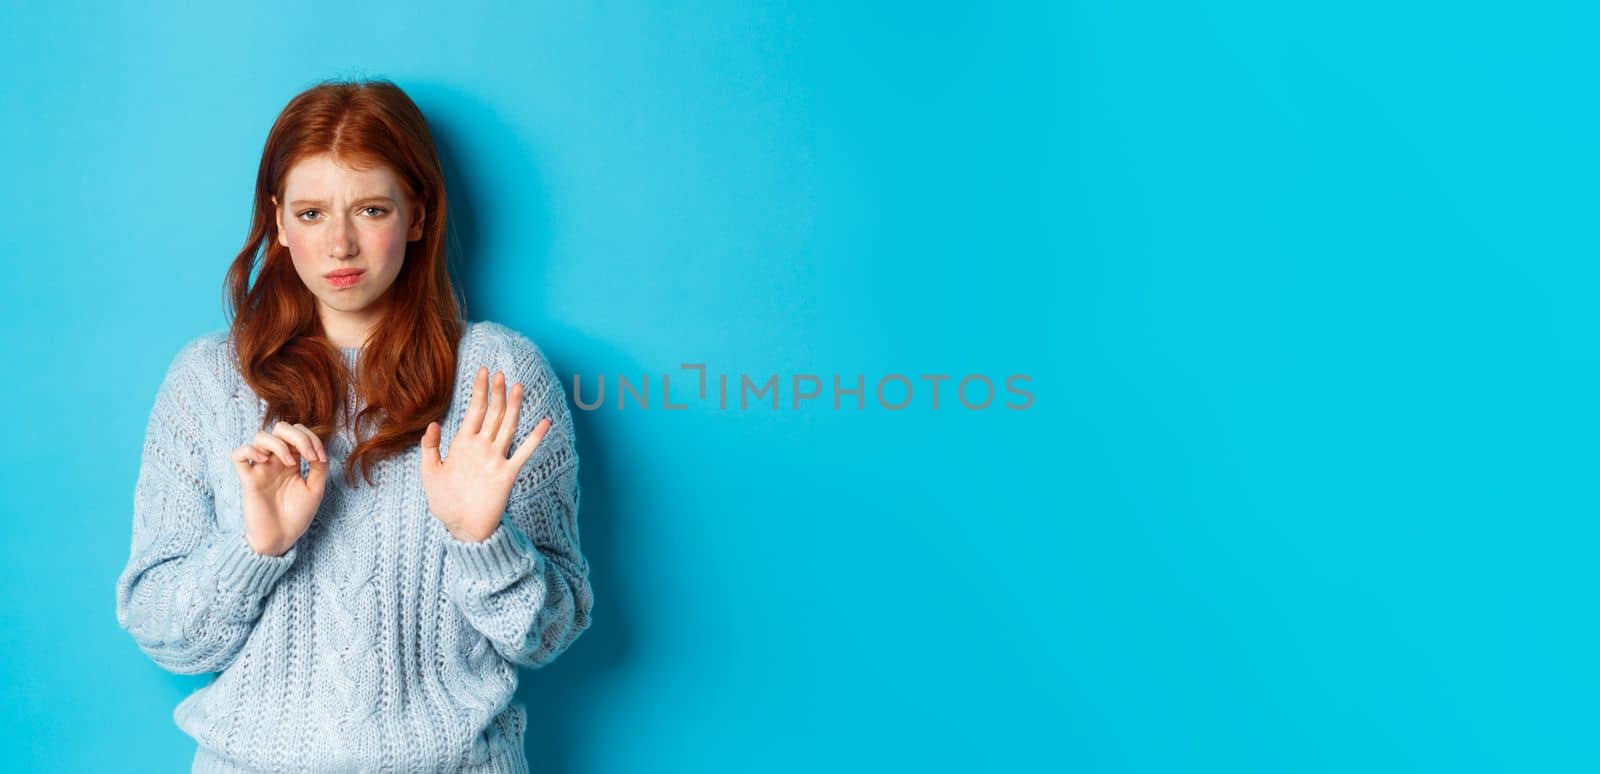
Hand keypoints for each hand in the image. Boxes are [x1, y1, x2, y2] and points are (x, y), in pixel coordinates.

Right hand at [229, 421, 328, 556]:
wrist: (281, 538)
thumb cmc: (298, 515)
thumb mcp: (316, 489)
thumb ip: (319, 467)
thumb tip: (318, 449)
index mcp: (293, 461)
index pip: (298, 433)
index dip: (311, 438)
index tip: (320, 459)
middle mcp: (276, 461)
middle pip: (280, 428)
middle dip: (297, 435)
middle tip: (308, 456)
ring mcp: (261, 468)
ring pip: (260, 436)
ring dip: (279, 444)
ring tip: (290, 463)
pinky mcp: (248, 480)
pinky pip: (238, 455)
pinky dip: (250, 451)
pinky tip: (264, 461)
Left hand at [420, 367, 552, 542]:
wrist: (461, 527)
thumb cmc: (444, 502)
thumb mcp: (429, 473)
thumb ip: (430, 448)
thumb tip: (432, 424)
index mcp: (463, 444)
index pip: (474, 411)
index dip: (479, 391)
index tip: (483, 371)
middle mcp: (482, 447)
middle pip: (493, 414)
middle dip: (496, 393)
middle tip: (500, 373)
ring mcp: (496, 459)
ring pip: (507, 426)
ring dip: (513, 407)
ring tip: (518, 387)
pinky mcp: (506, 474)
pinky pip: (523, 453)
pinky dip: (534, 438)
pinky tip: (544, 423)